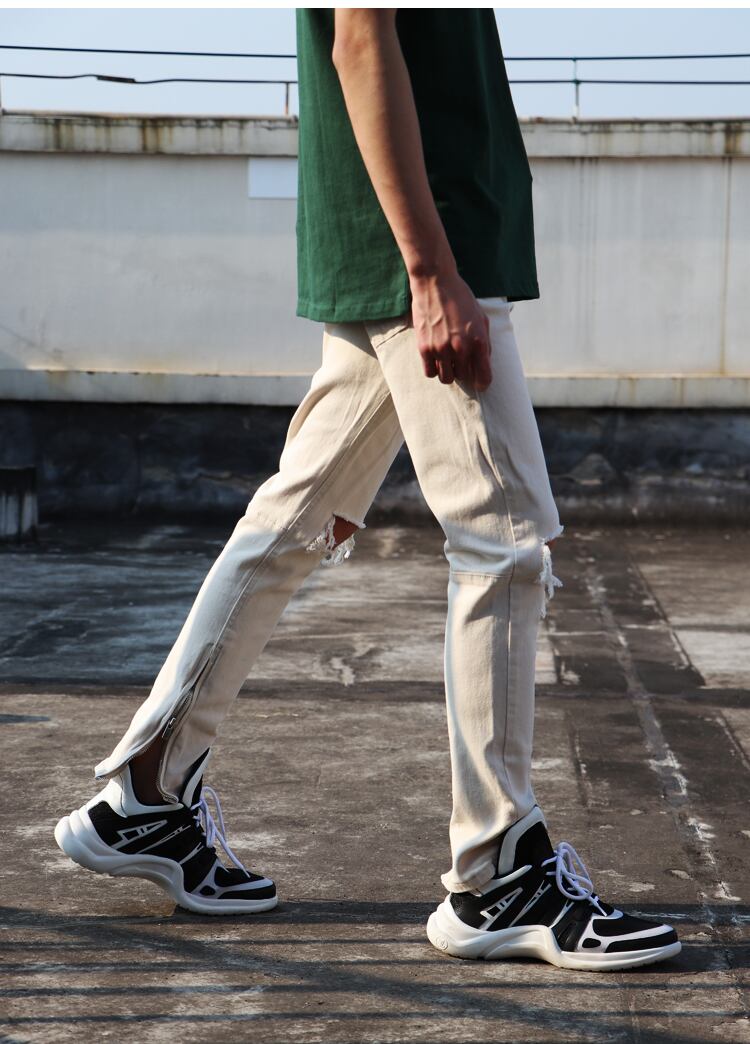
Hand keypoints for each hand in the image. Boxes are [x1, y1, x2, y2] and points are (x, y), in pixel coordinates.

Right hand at [409, 268, 491, 390]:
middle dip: (463, 371)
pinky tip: (435, 358)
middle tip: (459, 361)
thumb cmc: (460, 298)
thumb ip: (484, 341)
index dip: (482, 382)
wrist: (436, 283)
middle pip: (463, 377)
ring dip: (448, 371)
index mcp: (478, 341)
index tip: (480, 383)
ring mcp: (441, 349)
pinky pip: (429, 372)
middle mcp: (461, 348)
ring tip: (447, 360)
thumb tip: (483, 361)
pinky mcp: (424, 348)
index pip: (484, 376)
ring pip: (446, 378)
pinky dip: (433, 368)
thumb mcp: (481, 317)